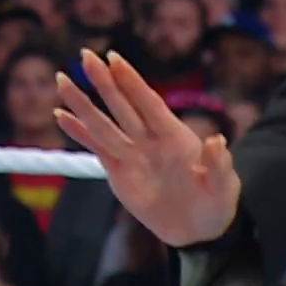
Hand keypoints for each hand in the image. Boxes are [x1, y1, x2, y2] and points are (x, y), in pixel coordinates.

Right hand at [54, 48, 241, 247]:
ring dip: (83, 103)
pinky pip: (96, 148)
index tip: (114, 58)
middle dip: (103, 81)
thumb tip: (217, 140)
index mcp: (175, 136)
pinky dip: (79, 133)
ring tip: (62, 81)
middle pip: (122, 106)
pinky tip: (61, 117)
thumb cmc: (217, 203)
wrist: (199, 230)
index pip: (148, 103)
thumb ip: (219, 165)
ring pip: (103, 124)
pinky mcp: (119, 172)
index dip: (132, 82)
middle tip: (85, 55)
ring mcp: (133, 154)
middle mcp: (150, 139)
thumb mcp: (225, 186)